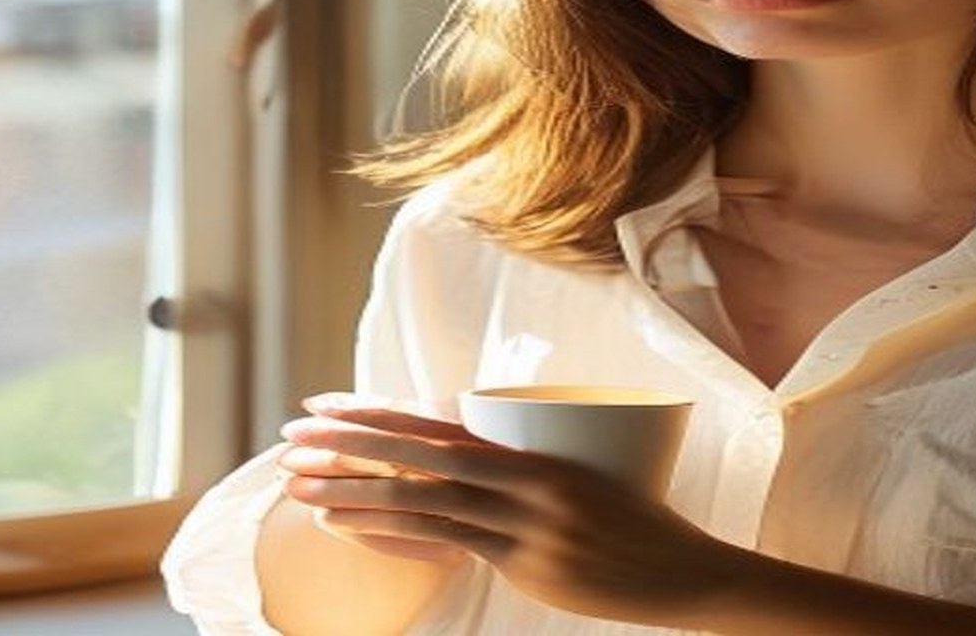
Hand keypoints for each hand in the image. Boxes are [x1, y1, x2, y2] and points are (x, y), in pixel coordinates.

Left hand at [278, 393, 755, 628]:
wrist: (682, 570)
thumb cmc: (633, 525)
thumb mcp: (580, 482)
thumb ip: (523, 475)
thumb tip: (468, 466)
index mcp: (538, 449)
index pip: (439, 423)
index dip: (377, 413)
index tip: (325, 405)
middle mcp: (527, 476)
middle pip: (419, 453)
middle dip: (349, 441)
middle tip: (293, 435)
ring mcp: (526, 521)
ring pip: (423, 498)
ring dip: (354, 490)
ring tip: (300, 485)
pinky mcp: (526, 562)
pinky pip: (446, 542)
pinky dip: (390, 532)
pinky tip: (349, 527)